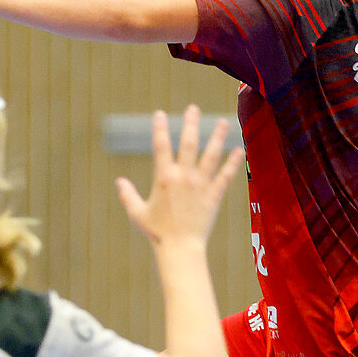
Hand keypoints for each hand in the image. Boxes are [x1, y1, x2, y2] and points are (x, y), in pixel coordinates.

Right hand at [116, 106, 244, 247]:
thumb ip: (128, 195)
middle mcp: (183, 176)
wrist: (180, 248)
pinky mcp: (214, 195)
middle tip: (193, 108)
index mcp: (163, 178)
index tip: (160, 114)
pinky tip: (239, 149)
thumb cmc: (157, 232)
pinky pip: (225, 175)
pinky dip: (233, 162)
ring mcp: (200, 185)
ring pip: (211, 155)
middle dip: (191, 123)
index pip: (161, 146)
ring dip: (217, 137)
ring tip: (223, 122)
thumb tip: (119, 182)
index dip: (160, 128)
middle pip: (188, 143)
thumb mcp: (137, 213)